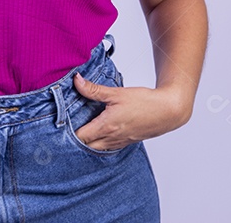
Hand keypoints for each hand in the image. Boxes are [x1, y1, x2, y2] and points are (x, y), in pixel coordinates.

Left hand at [71, 72, 192, 150]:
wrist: (168, 111)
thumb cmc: (145, 102)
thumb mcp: (117, 93)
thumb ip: (94, 90)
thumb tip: (76, 81)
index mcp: (106, 126)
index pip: (80, 137)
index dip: (68, 131)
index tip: (62, 122)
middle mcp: (111, 138)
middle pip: (85, 146)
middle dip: (75, 138)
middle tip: (69, 125)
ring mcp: (119, 142)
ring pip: (96, 148)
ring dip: (87, 141)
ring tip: (81, 127)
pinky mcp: (126, 142)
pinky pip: (107, 147)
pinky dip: (99, 142)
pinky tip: (98, 131)